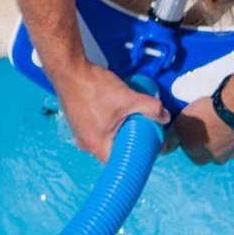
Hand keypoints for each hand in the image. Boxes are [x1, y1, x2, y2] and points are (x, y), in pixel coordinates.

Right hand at [52, 63, 167, 162]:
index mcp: (97, 144)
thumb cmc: (92, 87)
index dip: (135, 159)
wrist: (69, 70)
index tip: (147, 151)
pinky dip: (108, 127)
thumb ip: (150, 108)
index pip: (119, 165)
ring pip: (104, 141)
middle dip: (129, 144)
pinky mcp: (77, 123)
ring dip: (117, 134)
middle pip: (112, 152)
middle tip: (143, 133)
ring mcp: (79, 133)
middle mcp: (85, 143)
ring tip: (130, 120)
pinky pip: (96, 131)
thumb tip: (164, 117)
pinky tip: (115, 113)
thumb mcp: (128, 97)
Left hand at [164, 96, 233, 164]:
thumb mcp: (179, 125)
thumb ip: (169, 139)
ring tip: (226, 117)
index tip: (195, 122)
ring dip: (228, 136)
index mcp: (200, 159)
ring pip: (230, 146)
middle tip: (210, 118)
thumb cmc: (205, 116)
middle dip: (211, 137)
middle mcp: (219, 161)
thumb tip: (161, 150)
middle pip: (212, 149)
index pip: (191, 148)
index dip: (192, 134)